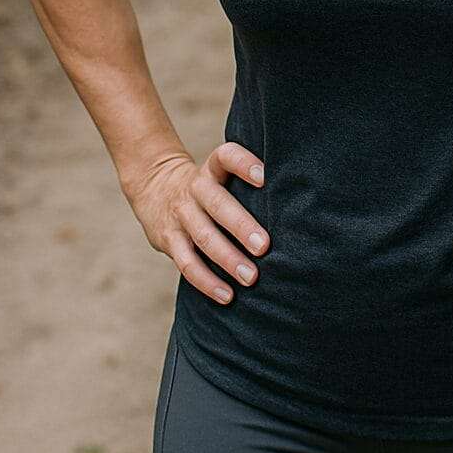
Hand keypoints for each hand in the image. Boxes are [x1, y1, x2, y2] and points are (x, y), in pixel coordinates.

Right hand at [125, 143, 269, 305]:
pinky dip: (207, 282)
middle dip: (242, 226)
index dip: (243, 164)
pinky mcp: (168, 240)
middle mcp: (195, 189)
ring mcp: (181, 215)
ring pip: (203, 237)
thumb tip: (297, 208)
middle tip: (265, 246)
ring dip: (228, 258)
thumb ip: (247, 185)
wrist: (155, 187)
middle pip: (218, 204)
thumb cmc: (209, 187)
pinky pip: (186, 263)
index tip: (264, 176)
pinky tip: (227, 295)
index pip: (226, 157)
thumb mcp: (220, 174)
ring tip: (251, 278)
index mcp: (212, 170)